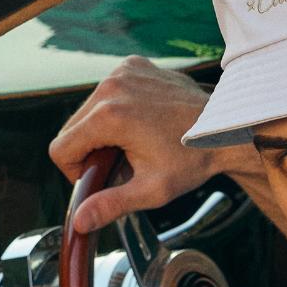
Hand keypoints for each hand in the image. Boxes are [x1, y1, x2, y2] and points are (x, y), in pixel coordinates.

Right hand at [50, 55, 245, 233]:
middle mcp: (111, 86)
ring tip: (134, 143)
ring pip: (87, 110)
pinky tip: (140, 122)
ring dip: (101, 130)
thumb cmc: (192, 158)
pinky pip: (107, 92)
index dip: (75, 171)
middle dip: (89, 151)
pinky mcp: (133, 65)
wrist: (225, 127)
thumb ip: (110, 205)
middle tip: (121, 163)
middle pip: (72, 128)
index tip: (102, 177)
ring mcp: (123, 71)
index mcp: (109, 116)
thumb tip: (78, 222)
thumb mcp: (151, 190)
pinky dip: (116, 109)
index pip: (61, 148)